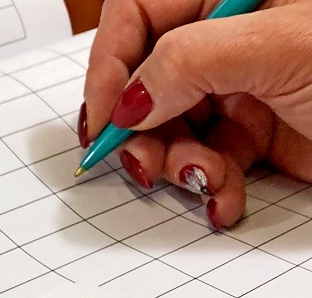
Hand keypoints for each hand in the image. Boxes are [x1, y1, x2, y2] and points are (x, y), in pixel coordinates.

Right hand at [81, 0, 311, 228]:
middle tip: (144, 163)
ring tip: (201, 180)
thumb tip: (125, 101)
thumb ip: (186, 64)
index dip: (109, 66)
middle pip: (146, 78)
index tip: (103, 119)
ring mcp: (244, 84)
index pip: (138, 14)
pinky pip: (206, 160)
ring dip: (176, 166)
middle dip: (141, 129)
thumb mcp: (278, 47)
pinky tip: (224, 196)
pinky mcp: (259, 132)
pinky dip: (207, 185)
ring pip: (169, 127)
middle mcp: (233, 34)